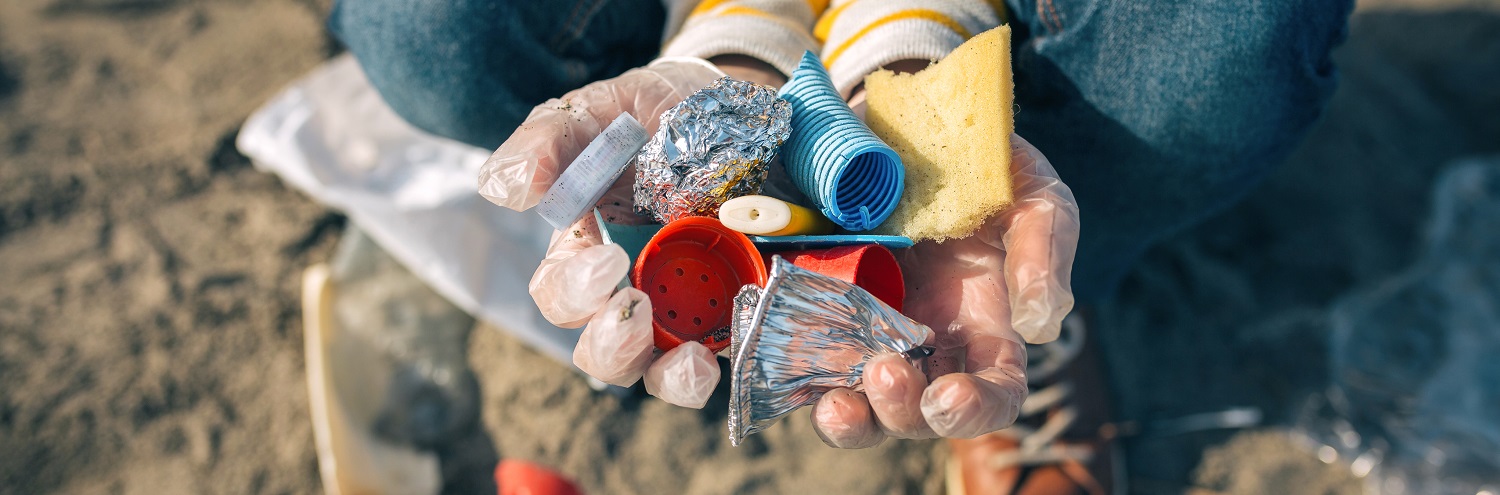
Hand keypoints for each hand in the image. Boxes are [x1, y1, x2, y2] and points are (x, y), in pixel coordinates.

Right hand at [478, 58, 772, 408]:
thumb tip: (506, 189)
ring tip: (690, 360)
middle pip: (604, 352)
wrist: (736, 108)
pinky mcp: (739, 310)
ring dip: (670, 376)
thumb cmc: (650, 116)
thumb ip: (549, 141)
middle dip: (612, 344)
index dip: (572, 291)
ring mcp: (686, 307)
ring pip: (662, 372)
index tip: (605, 259)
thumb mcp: (600, 113)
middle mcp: (630, 292)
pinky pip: (729, 356)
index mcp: (584, 252)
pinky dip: (729, 362)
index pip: (559, 295)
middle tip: (635, 308)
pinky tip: (735, 344)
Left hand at [809, 135, 1079, 446]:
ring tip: (835, 405)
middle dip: (900, 410)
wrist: (911, 120)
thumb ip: (1043, 254)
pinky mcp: (817, 309)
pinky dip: (795, 375)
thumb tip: (1041, 327)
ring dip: (848, 418)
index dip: (974, 410)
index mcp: (984, 328)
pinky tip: (788, 365)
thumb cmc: (985, 167)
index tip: (949, 397)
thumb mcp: (1033, 196)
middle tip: (885, 371)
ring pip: (858, 403)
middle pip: (916, 414)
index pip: (992, 395)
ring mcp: (868, 331)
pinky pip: (804, 360)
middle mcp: (925, 344)